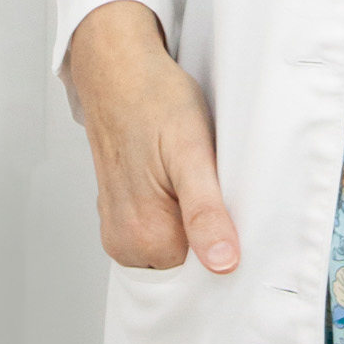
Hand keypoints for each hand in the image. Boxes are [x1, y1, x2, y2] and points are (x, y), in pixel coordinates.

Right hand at [67, 0, 239, 272]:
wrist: (119, 71)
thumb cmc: (154, 101)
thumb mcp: (192, 152)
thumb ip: (206, 213)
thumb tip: (222, 264)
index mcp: (142, 236)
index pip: (204, 272)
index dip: (224, 238)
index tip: (225, 203)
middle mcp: (123, 242)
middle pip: (188, 259)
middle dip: (206, 226)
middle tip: (206, 178)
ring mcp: (117, 228)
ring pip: (174, 242)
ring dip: (189, 215)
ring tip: (187, 174)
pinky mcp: (119, 212)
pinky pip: (158, 227)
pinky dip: (173, 207)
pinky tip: (173, 176)